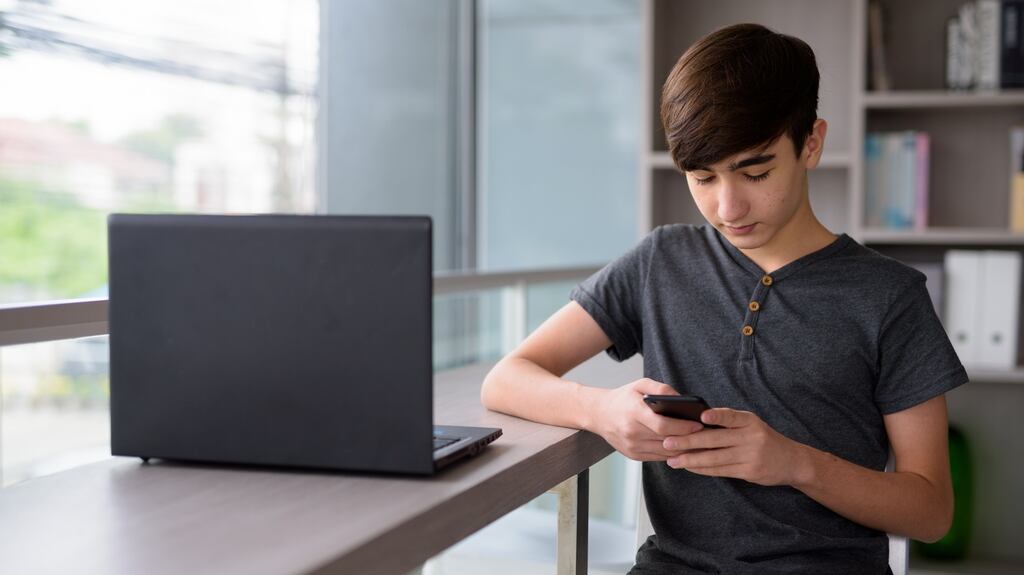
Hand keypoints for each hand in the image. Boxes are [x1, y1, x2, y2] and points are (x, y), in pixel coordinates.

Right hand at [591, 378, 704, 461]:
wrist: (598, 414)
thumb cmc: (622, 398)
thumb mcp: (640, 385)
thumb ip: (661, 389)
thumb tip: (682, 398)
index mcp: (633, 413)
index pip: (663, 425)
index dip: (683, 427)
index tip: (699, 425)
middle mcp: (631, 433)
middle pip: (667, 441)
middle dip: (689, 439)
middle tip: (706, 435)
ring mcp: (632, 447)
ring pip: (665, 453)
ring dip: (684, 449)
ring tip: (700, 443)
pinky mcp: (633, 456)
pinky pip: (659, 458)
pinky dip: (673, 454)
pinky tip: (684, 448)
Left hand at [662, 408, 808, 485]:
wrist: (791, 461)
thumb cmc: (762, 439)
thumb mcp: (751, 426)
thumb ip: (729, 424)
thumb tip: (693, 424)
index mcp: (749, 421)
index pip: (731, 415)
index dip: (717, 415)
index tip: (700, 415)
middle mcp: (751, 437)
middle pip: (715, 439)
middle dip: (688, 441)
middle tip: (668, 442)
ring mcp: (751, 455)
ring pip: (715, 458)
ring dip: (691, 459)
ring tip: (673, 460)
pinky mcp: (749, 471)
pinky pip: (720, 470)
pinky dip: (702, 469)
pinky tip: (688, 467)